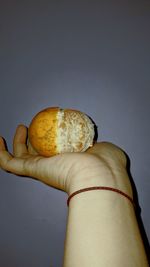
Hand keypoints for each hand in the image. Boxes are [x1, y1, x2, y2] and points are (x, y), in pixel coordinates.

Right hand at [0, 125, 131, 195]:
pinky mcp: (32, 169)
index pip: (55, 153)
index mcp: (68, 162)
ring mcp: (41, 168)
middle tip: (31, 128)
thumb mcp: (103, 148)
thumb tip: (97, 143)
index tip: (51, 129)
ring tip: (21, 128)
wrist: (98, 174)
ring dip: (17, 143)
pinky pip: (9, 163)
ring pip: (21, 159)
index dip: (49, 143)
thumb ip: (99, 145)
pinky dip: (0, 153)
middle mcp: (54, 166)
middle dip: (32, 142)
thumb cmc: (104, 163)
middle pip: (37, 156)